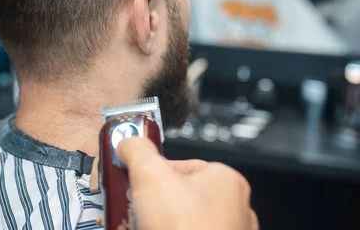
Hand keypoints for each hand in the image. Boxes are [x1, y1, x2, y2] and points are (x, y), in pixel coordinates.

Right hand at [116, 137, 257, 229]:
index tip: (134, 184)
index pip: (179, 165)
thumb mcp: (150, 176)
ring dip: (154, 224)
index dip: (151, 176)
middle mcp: (234, 208)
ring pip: (180, 222)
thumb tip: (127, 140)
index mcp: (226, 180)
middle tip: (135, 212)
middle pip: (177, 196)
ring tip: (138, 227)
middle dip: (150, 205)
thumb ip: (136, 150)